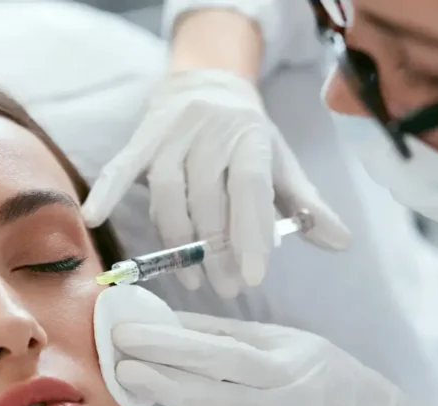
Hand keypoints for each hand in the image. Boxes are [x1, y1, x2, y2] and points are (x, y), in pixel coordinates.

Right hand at [82, 69, 350, 298]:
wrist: (208, 85)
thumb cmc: (247, 137)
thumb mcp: (281, 164)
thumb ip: (307, 205)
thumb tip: (343, 243)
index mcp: (250, 136)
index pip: (249, 188)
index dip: (250, 232)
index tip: (253, 276)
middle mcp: (210, 131)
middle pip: (209, 198)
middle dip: (218, 250)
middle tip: (226, 289)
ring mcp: (171, 134)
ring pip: (169, 192)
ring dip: (178, 241)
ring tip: (194, 279)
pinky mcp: (140, 139)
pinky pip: (121, 167)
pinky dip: (107, 190)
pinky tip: (94, 217)